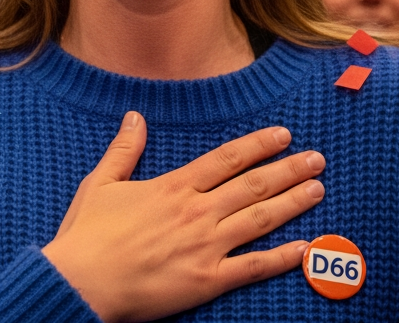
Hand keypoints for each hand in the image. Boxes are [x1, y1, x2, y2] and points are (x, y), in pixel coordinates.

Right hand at [42, 113, 323, 322]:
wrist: (81, 282)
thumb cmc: (86, 236)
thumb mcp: (100, 183)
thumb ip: (124, 149)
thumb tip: (135, 116)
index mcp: (173, 187)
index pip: (227, 159)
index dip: (258, 145)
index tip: (284, 135)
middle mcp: (196, 212)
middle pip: (253, 185)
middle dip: (288, 170)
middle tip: (317, 159)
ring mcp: (205, 247)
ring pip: (260, 219)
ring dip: (293, 203)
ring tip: (317, 189)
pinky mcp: (207, 280)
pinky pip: (252, 267)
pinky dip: (281, 258)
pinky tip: (304, 248)